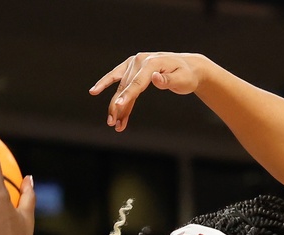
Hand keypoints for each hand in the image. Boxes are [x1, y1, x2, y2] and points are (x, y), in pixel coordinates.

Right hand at [89, 52, 205, 131]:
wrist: (188, 67)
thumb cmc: (187, 76)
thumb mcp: (183, 80)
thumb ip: (168, 81)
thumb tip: (155, 78)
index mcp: (151, 63)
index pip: (137, 82)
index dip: (127, 96)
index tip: (117, 107)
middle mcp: (140, 60)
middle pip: (125, 87)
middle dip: (118, 107)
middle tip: (113, 125)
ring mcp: (134, 62)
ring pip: (121, 87)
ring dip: (116, 106)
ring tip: (113, 124)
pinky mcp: (132, 66)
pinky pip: (116, 76)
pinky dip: (105, 84)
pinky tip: (94, 92)